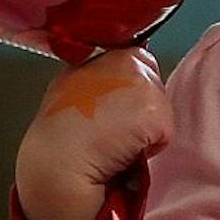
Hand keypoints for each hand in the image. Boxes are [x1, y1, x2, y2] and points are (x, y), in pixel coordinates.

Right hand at [15, 47, 173, 219]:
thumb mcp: (66, 91)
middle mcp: (121, 60)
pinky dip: (150, 149)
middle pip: (152, 82)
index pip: (136, 61)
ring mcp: (140, 82)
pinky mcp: (154, 109)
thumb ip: (94, 81)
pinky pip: (165, 134)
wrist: (57, 163)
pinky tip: (123, 152)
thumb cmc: (54, 140)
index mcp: (97, 55)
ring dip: (145, 129)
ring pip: (161, 108)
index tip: (113, 110)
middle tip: (112, 130)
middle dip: (140, 107)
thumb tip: (109, 91)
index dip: (130, 90)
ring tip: (115, 142)